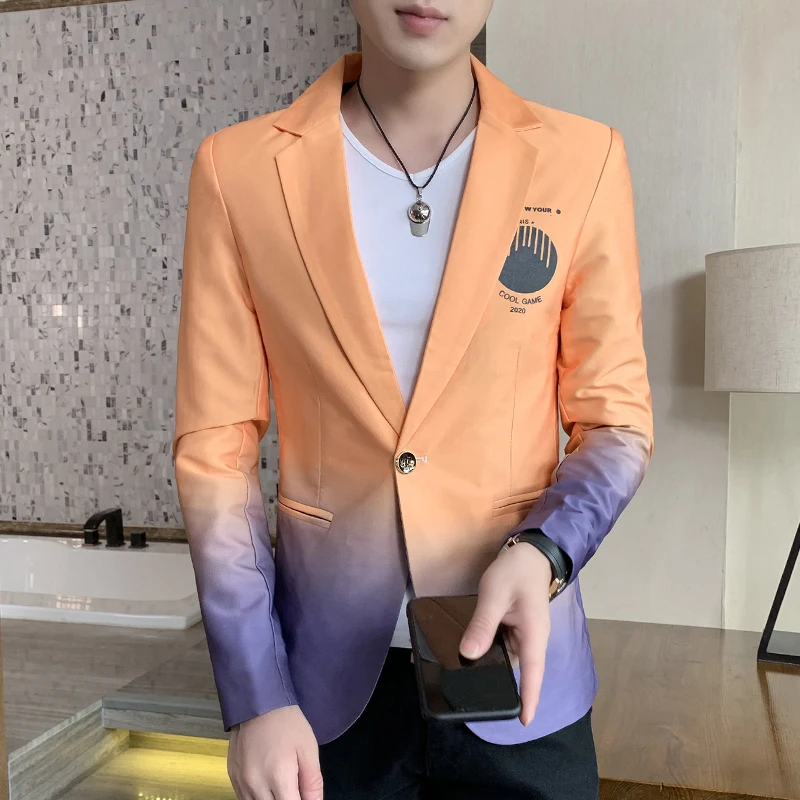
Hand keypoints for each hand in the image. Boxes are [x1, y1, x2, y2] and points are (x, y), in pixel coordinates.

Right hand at [228, 704, 322, 799]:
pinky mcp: (232, 777)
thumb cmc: (287, 723)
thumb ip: (313, 783)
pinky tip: (267, 783)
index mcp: (279, 777)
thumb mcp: (309, 749)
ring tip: (281, 782)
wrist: (259, 702)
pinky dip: (258, 797)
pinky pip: (245, 799)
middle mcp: (256, 785)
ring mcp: (241, 783)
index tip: (304, 794)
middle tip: (293, 786)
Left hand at [459, 543, 552, 725]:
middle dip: (497, 685)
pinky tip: (465, 654)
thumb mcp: (495, 594)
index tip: (523, 721)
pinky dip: (485, 651)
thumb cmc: (516, 571)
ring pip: (504, 659)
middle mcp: (530, 640)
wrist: (528, 553)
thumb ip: (482, 624)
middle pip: (516, 671)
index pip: (533, 673)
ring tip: (458, 677)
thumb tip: (468, 654)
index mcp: (533, 635)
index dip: (528, 698)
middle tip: (470, 698)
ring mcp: (521, 635)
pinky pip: (499, 646)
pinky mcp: (512, 629)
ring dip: (487, 666)